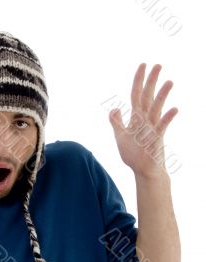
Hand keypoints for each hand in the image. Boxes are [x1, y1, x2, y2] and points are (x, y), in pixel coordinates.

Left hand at [109, 63, 177, 178]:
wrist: (142, 170)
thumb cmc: (133, 154)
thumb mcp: (120, 135)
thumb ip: (116, 121)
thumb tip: (114, 108)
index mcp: (136, 117)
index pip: (136, 94)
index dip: (138, 80)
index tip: (142, 65)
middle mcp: (145, 119)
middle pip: (147, 96)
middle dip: (151, 81)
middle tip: (157, 64)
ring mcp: (152, 128)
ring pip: (157, 108)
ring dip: (162, 96)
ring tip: (169, 81)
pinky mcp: (157, 139)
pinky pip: (163, 127)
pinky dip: (167, 118)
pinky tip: (174, 109)